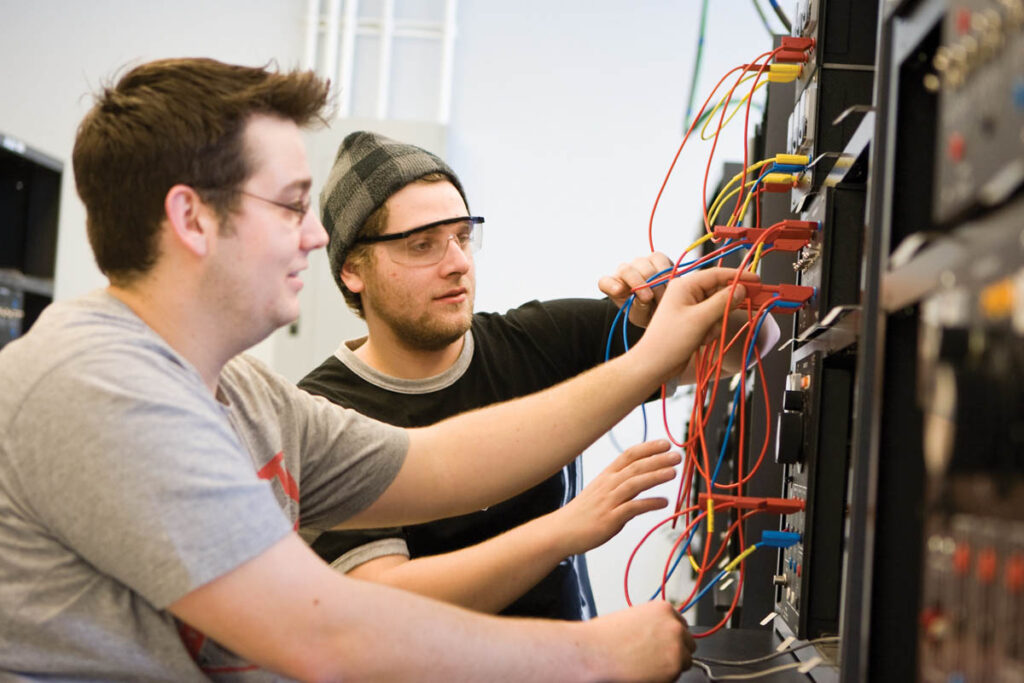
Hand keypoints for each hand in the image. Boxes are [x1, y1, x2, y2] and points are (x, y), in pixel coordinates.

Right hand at [553, 440, 678, 555]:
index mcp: (606, 476)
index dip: (648, 448)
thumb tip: (642, 477)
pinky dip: (649, 503)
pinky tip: (663, 502)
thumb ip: (621, 483)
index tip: (665, 443)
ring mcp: (609, 501)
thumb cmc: (584, 512)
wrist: (562, 531)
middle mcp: (608, 485)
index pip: (629, 455)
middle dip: (657, 459)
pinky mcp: (610, 518)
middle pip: (635, 467)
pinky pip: (633, 508)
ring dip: (655, 476)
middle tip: (676, 456)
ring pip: (635, 483)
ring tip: (673, 473)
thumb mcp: (601, 490)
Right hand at [582, 601, 696, 680]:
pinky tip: (647, 671)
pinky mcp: (674, 667)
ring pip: (686, 660)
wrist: (595, 652)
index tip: (664, 642)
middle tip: (656, 656)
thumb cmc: (605, 636)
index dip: (671, 636)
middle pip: (687, 641)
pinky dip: (666, 676)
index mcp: (663, 609)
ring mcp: (676, 646)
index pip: (681, 624)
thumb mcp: (632, 617)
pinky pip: (677, 675)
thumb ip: (652, 623)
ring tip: (649, 665)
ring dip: (672, 663)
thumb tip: (658, 634)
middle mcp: (674, 626)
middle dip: (675, 649)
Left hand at [598, 252, 674, 327]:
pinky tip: (670, 286)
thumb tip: (644, 297)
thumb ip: (639, 308)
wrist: (663, 304)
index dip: (610, 286)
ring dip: (656, 282)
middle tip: (650, 299)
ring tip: (663, 297)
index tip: (618, 292)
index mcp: (613, 286)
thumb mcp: (641, 316)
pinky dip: (666, 273)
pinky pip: (660, 260)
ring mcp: (639, 262)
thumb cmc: (646, 312)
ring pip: (644, 266)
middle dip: (639, 285)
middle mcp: (624, 271)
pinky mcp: (656, 257)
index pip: (605, 283)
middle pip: (626, 271)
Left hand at [633, 267, 760, 382]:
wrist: (654, 364)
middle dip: (723, 310)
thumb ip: (723, 302)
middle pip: (720, 292)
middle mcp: (687, 293)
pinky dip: (711, 330)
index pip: (717, 274)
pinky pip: (713, 320)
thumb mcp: (700, 319)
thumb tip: (742, 289)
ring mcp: (690, 307)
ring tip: (703, 335)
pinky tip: (701, 340)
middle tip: (721, 321)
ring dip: (716, 323)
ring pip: (718, 308)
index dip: (739, 277)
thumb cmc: (669, 341)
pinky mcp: (693, 320)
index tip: (757, 282)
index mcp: (684, 285)